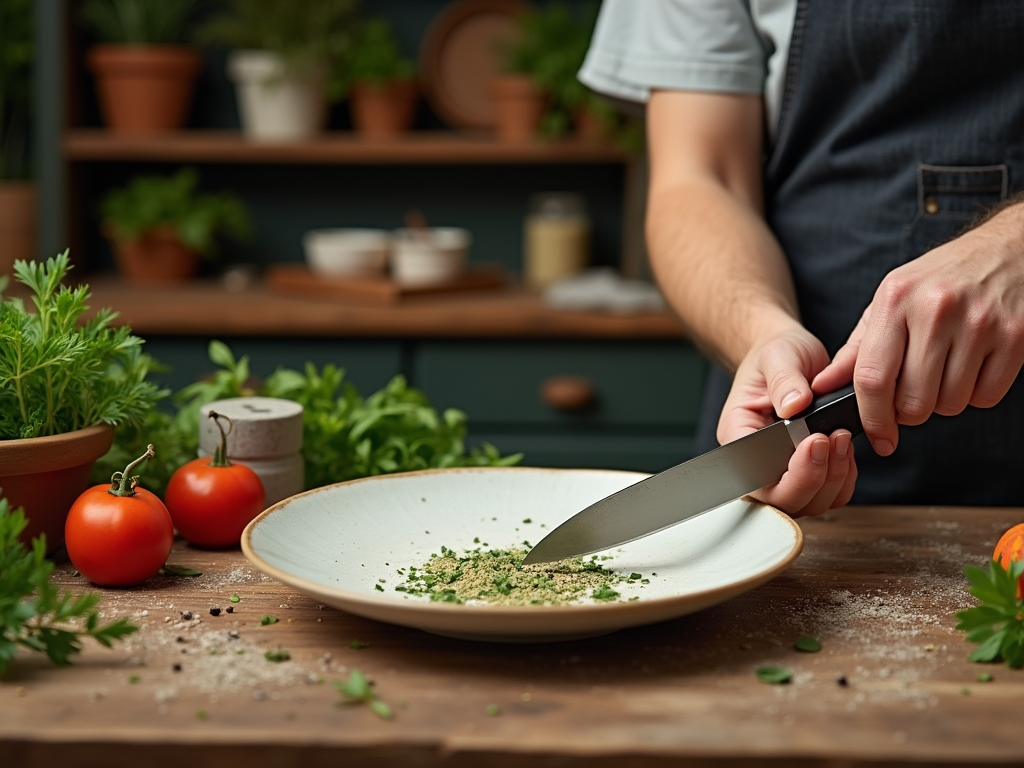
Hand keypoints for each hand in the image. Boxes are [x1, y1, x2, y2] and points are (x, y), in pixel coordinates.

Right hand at [718, 328, 857, 516]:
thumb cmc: (775, 355)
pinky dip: (843, 479)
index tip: (814, 440)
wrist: (789, 355)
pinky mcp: (806, 470)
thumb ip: (784, 379)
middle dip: (815, 478)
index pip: (754, 476)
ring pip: (807, 502)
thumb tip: (794, 404)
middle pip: (782, 498)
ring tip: (843, 440)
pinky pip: (827, 495)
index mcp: (738, 435)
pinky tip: (846, 450)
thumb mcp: (778, 355)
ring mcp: (782, 469)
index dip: (789, 471)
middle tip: (834, 440)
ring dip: (833, 479)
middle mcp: (756, 460)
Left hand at [814, 205, 1023, 456]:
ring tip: (945, 370)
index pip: (872, 378)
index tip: (878, 437)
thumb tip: (822, 387)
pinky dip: (977, 394)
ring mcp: (978, 323)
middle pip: (913, 401)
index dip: (871, 418)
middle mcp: (935, 310)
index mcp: (895, 300)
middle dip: (910, 412)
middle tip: (914, 393)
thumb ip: (856, 349)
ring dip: (944, 401)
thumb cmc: (942, 279)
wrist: (1011, 249)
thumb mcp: (890, 301)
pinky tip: (973, 366)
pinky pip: (985, 397)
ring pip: (950, 404)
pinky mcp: (1014, 337)